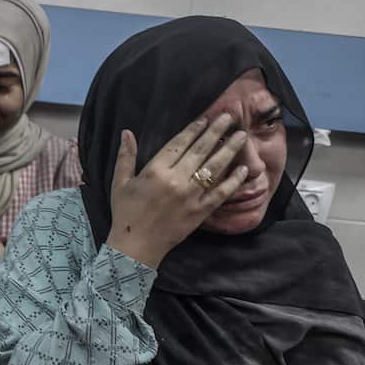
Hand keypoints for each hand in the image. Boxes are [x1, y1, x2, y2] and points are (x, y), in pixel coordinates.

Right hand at [106, 114, 250, 267]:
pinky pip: (221, 193)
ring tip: (242, 136)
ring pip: (214, 167)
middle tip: (230, 117)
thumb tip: (127, 132)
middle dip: (217, 131)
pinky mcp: (200, 211)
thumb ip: (125, 156)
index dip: (194, 129)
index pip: (179, 143)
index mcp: (155, 171)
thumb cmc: (126, 214)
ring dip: (230, 149)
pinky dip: (233, 181)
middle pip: (201, 150)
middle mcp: (176, 180)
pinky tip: (244, 169)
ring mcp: (191, 196)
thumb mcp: (120, 183)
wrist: (136, 246)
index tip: (206, 119)